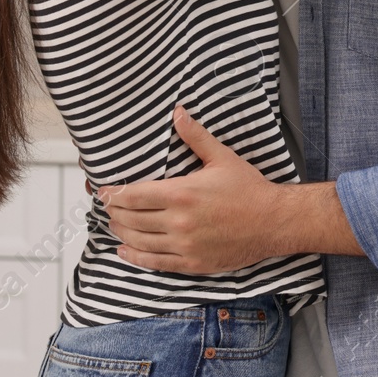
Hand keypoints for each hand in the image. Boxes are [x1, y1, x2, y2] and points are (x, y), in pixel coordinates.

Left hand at [100, 106, 281, 273]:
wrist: (273, 222)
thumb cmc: (249, 189)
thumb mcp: (222, 158)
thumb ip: (195, 137)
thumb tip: (178, 113)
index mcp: (182, 193)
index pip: (134, 195)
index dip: (114, 194)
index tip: (104, 191)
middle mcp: (179, 222)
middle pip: (132, 219)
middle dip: (115, 212)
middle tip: (109, 207)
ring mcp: (184, 245)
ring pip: (139, 241)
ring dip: (121, 232)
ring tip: (114, 225)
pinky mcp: (191, 263)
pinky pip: (155, 263)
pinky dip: (135, 257)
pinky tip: (125, 251)